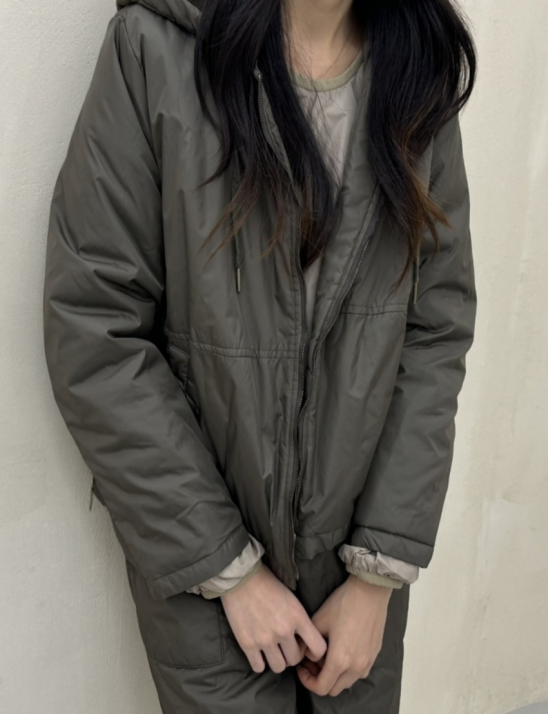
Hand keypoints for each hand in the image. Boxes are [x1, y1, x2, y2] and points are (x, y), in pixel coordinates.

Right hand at [220, 563, 326, 673]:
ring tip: (272, 650)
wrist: (242, 578)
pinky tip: (258, 652)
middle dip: (291, 655)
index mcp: (298, 617)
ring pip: (279, 667)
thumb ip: (300, 620)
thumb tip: (304, 639)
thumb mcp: (292, 600)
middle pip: (295, 660)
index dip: (314, 652)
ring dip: (276, 660)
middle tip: (284, 647)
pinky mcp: (247, 644)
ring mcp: (265, 639)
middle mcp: (284, 631)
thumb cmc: (268, 584)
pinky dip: (260, 662)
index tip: (307, 648)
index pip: (318, 648)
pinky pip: (259, 667)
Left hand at [297, 574, 392, 696]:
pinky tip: (342, 651)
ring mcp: (368, 662)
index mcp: (340, 660)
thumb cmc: (343, 604)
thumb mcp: (318, 621)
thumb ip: (308, 644)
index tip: (302, 667)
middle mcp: (356, 667)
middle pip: (334, 689)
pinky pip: (358, 672)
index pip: (321, 687)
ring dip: (334, 676)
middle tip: (311, 661)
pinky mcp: (374, 654)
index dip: (307, 681)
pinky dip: (347, 670)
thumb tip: (304, 655)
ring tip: (326, 656)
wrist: (369, 591)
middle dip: (319, 679)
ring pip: (347, 682)